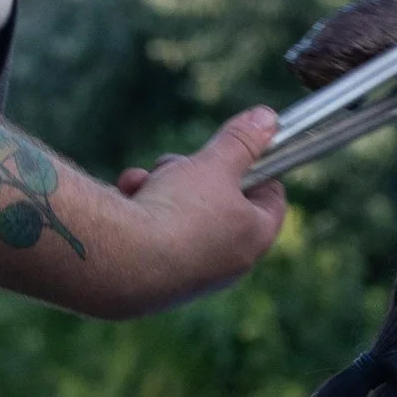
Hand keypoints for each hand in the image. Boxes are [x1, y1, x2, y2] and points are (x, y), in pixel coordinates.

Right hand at [98, 107, 283, 312]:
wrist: (124, 260)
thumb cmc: (180, 212)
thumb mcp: (215, 163)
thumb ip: (242, 141)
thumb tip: (267, 118)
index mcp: (254, 237)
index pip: (272, 198)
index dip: (257, 168)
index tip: (236, 150)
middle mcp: (227, 262)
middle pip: (221, 203)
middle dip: (196, 174)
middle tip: (183, 163)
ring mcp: (190, 273)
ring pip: (182, 215)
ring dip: (163, 186)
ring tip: (149, 180)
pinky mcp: (155, 277)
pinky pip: (155, 235)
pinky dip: (142, 210)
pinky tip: (130, 197)